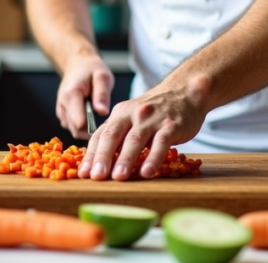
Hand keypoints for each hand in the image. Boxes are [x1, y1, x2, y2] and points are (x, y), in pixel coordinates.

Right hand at [56, 54, 113, 139]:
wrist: (78, 64)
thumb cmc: (91, 70)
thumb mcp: (103, 76)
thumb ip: (102, 94)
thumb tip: (102, 112)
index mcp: (71, 95)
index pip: (79, 122)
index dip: (93, 128)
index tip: (105, 126)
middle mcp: (63, 105)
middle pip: (77, 129)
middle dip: (92, 130)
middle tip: (105, 122)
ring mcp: (61, 111)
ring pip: (74, 130)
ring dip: (87, 129)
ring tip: (98, 117)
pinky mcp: (63, 115)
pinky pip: (72, 128)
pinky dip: (82, 127)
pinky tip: (91, 117)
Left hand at [79, 77, 208, 180]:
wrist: (184, 91)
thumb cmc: (155, 110)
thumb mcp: (132, 116)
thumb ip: (118, 135)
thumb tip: (99, 162)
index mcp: (119, 114)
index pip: (101, 135)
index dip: (90, 154)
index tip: (83, 173)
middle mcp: (132, 114)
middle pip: (113, 136)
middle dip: (102, 157)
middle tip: (96, 176)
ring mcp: (152, 120)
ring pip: (135, 140)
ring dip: (125, 160)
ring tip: (118, 177)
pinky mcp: (171, 126)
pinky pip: (161, 143)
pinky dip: (153, 158)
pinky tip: (147, 172)